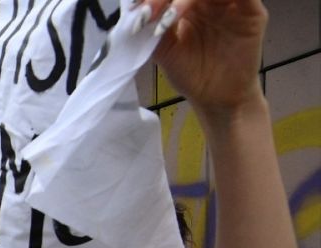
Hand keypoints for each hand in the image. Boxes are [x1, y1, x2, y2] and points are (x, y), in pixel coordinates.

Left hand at [146, 0, 266, 114]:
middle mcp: (211, 0)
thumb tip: (135, 10)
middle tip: (147, 12)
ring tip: (168, 17)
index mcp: (189, 3)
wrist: (217, 97)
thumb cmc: (191, 73)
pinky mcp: (252, 12)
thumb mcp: (164, 49)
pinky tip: (188, 10)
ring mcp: (232, 3)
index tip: (134, 8)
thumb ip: (152, 26)